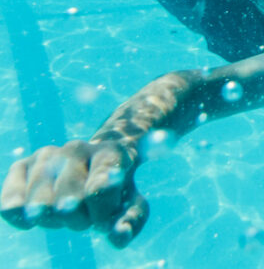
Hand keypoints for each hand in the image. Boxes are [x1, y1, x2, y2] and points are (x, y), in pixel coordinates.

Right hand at [1, 140, 147, 247]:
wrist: (93, 165)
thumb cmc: (114, 191)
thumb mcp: (131, 204)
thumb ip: (130, 221)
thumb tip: (118, 236)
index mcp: (111, 153)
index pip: (100, 186)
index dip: (100, 211)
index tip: (101, 222)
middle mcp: (78, 148)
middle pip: (70, 198)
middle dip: (78, 219)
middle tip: (84, 220)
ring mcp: (48, 155)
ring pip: (41, 202)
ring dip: (52, 220)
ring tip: (63, 216)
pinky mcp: (22, 166)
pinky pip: (11, 199)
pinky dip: (18, 216)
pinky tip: (29, 221)